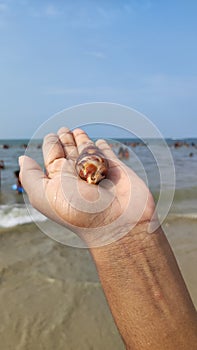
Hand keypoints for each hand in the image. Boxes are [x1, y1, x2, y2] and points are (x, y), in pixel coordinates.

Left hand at [19, 127, 155, 244]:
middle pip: (69, 152)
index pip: (53, 157)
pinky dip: (103, 147)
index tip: (52, 136)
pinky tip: (99, 142)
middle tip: (63, 129)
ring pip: (88, 151)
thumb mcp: (44, 195)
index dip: (51, 145)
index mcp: (60, 180)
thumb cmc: (79, 212)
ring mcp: (98, 171)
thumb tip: (22, 158)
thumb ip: (30, 177)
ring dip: (82, 140)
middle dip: (66, 140)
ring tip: (77, 131)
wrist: (116, 223)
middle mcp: (78, 175)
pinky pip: (108, 154)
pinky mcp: (117, 168)